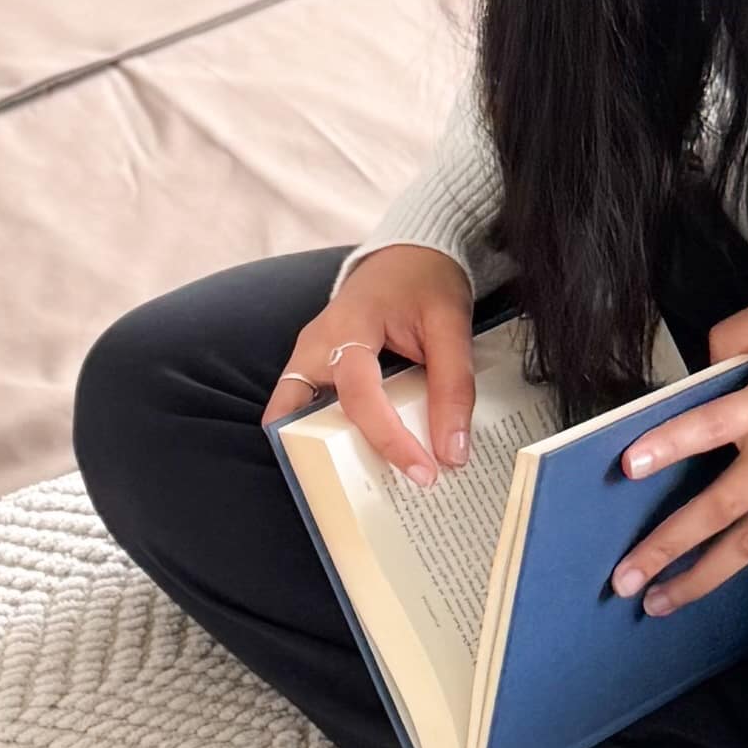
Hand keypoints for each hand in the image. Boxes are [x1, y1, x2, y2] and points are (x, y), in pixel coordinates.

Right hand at [266, 241, 478, 476]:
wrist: (410, 252)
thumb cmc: (427, 281)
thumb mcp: (451, 325)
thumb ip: (454, 387)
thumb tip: (452, 453)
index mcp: (348, 327)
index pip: (360, 394)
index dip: (389, 438)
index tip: (424, 472)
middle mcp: (315, 346)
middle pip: (299, 414)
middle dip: (327, 458)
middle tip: (370, 496)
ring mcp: (308, 358)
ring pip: (293, 417)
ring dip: (321, 452)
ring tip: (363, 488)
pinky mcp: (315, 370)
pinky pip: (308, 412)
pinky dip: (329, 439)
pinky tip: (363, 460)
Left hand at [610, 290, 747, 609]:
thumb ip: (737, 335)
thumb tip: (699, 376)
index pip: (713, 425)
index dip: (669, 445)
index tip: (627, 468)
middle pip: (724, 506)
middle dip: (670, 545)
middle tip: (623, 579)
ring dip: (704, 575)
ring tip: (660, 602)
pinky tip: (720, 565)